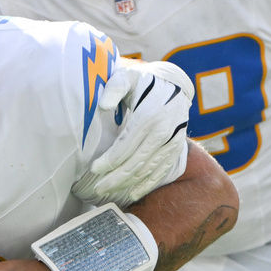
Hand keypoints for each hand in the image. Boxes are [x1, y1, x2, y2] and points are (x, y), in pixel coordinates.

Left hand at [90, 58, 193, 205]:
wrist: (173, 84)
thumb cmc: (143, 82)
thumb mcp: (127, 77)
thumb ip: (114, 88)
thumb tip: (103, 105)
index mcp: (149, 116)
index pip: (126, 145)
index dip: (109, 160)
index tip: (93, 169)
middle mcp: (163, 132)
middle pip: (136, 162)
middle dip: (115, 178)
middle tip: (98, 188)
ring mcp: (172, 142)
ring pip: (148, 170)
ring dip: (128, 184)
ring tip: (108, 192)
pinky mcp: (176, 149)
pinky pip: (162, 171)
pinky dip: (147, 184)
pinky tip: (133, 193)